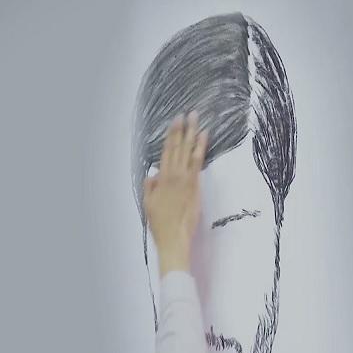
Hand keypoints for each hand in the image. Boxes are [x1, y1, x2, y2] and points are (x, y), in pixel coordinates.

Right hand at [143, 111, 207, 277]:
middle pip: (177, 148)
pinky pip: (198, 162)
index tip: (174, 122)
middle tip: (187, 114)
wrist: (173, 238)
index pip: (165, 152)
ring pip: (188, 151)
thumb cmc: (160, 225)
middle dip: (182, 130)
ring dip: (192, 134)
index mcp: (160, 180)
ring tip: (196, 120)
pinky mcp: (195, 186)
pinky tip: (204, 137)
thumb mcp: (148, 205)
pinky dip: (200, 148)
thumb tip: (152, 175)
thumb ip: (150, 188)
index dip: (170, 135)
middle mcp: (172, 176)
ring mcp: (185, 180)